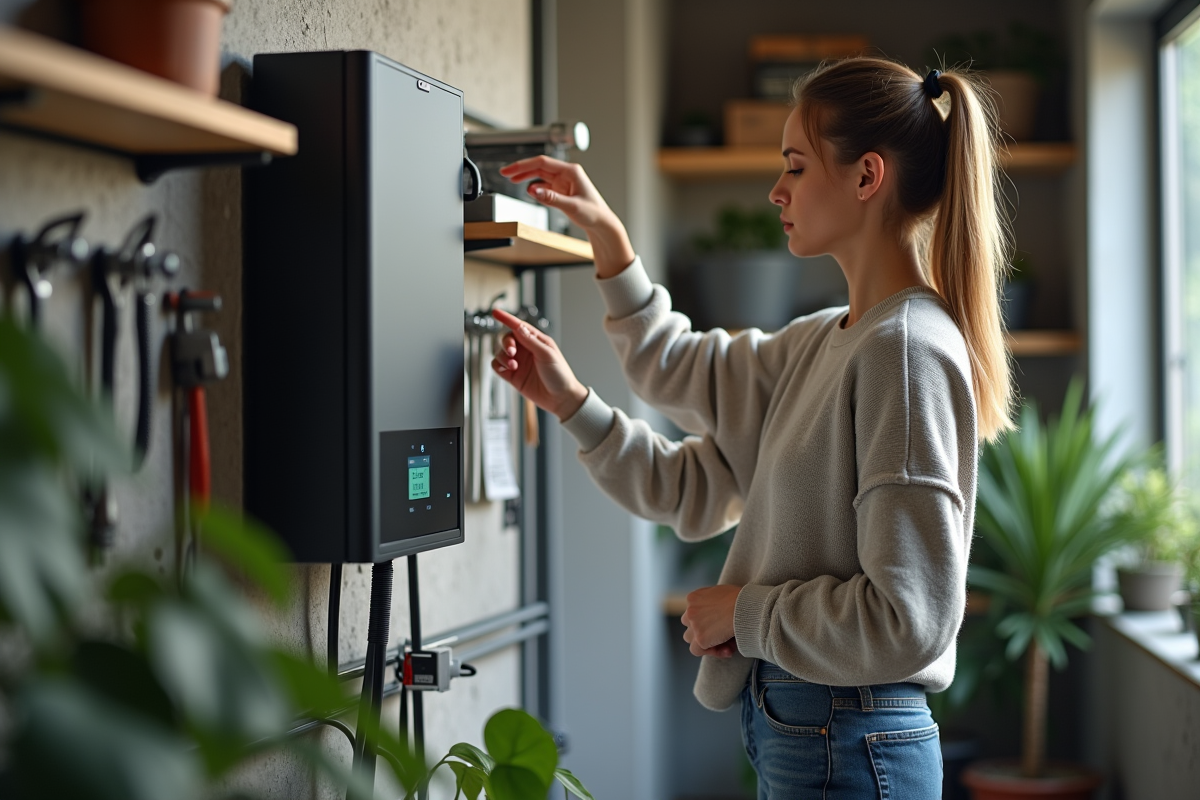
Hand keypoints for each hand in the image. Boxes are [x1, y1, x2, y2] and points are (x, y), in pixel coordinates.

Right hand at [491, 308, 588, 420]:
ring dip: (503, 356)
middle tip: (512, 351)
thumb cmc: (560, 375)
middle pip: (506, 338)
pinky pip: (498, 366)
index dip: (506, 318)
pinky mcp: (512, 376)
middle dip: (506, 343)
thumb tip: (519, 327)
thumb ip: (531, 341)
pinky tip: (508, 369)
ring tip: (513, 365)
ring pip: (500, 352)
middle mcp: (526, 350)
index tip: (496, 312)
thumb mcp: (547, 354)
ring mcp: (518, 363)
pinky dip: (499, 365)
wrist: (561, 398)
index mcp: (536, 341)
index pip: (518, 326)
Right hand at [498, 156, 634, 277]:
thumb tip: (533, 191)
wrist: (602, 223)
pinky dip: (535, 187)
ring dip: (526, 177)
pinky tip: (529, 191)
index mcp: (571, 171)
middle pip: (539, 166)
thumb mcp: (571, 207)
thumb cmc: (593, 213)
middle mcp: (567, 173)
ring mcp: (564, 181)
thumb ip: (551, 198)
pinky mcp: (562, 190)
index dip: (523, 165)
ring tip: (512, 180)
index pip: (542, 162)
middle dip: (521, 169)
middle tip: (505, 173)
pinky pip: (544, 184)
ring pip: (540, 174)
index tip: (509, 170)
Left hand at [680, 584, 741, 658]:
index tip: (722, 625)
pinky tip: (727, 650)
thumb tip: (720, 615)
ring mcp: (694, 625)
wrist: (745, 607)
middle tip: (722, 634)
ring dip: (704, 642)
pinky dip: (712, 652)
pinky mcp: (700, 638)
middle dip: (703, 630)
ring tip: (725, 644)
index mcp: (694, 598)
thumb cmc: (741, 599)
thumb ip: (714, 602)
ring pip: (690, 638)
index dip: (707, 620)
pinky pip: (698, 650)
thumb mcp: (722, 593)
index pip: (694, 612)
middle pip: (689, 624)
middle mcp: (690, 610)